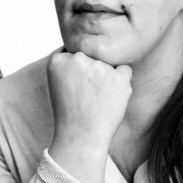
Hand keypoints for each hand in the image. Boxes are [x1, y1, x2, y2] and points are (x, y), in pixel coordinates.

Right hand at [46, 50, 132, 182]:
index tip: (74, 87)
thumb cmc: (70, 112)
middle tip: (86, 95)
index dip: (78, 70)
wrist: (80, 137)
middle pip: (93, 56)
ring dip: (107, 77)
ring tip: (97, 99)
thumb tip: (86, 45)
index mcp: (57, 60)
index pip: (75, 53)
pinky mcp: (118, 77)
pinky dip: (121, 82)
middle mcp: (77, 59)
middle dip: (92, 71)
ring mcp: (98, 68)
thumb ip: (67, 62)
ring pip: (109, 63)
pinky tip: (110, 98)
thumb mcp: (58, 82)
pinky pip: (125, 70)